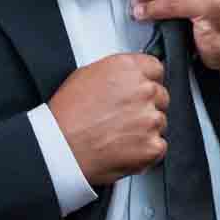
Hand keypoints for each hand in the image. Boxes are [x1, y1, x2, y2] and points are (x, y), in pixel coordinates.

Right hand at [48, 53, 167, 185]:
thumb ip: (117, 74)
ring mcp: (151, 118)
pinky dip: (145, 150)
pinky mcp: (153, 144)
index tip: (139, 91)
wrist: (60, 148)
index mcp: (128, 69)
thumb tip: (128, 77)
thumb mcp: (86, 76)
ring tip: (118, 134)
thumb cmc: (66, 116)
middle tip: (122, 117)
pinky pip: (158, 145)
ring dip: (146, 128)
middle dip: (146, 106)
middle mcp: (144, 90)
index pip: (155, 69)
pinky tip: (123, 148)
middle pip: (159, 96)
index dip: (147, 81)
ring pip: (160, 121)